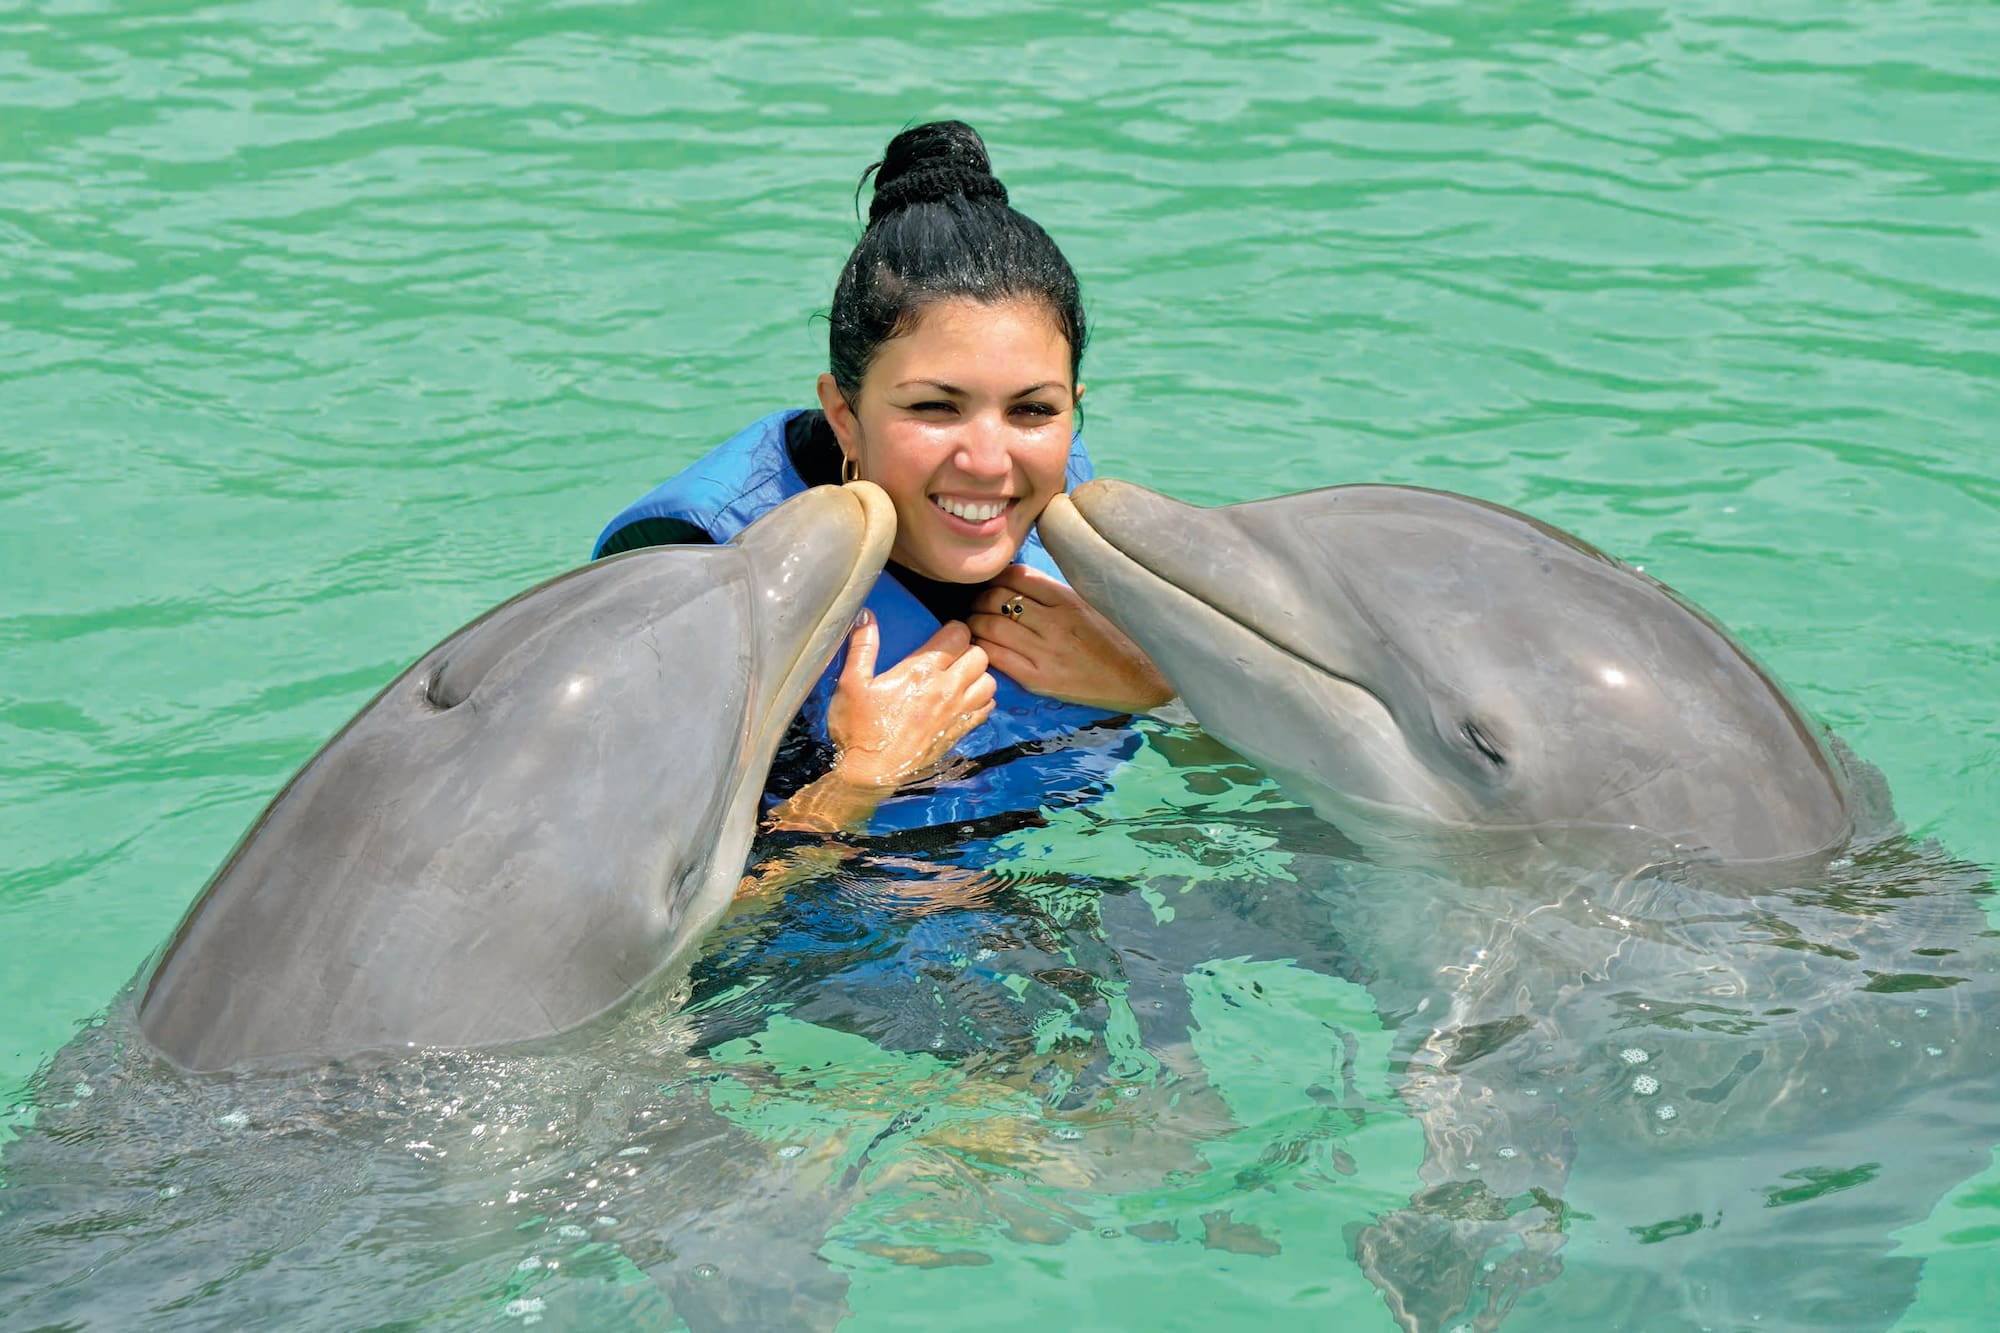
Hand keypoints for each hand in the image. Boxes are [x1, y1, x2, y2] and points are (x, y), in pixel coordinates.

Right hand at [825, 611, 997, 787]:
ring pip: (990, 682)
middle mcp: (946, 689)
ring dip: (979, 675)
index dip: (953, 630)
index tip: (942, 635)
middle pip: (981, 655)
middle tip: (952, 656)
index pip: (959, 634)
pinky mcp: (959, 732)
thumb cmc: (857, 728)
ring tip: (961, 677)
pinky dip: (981, 701)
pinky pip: (987, 709)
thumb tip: (866, 614)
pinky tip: (963, 701)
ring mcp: (956, 713)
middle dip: (969, 650)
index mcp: (922, 671)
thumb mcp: (851, 683)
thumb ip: (862, 646)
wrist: (869, 774)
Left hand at [968, 565, 1174, 714]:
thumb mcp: (1089, 603)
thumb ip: (1054, 592)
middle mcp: (1054, 623)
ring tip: (974, 624)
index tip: (991, 583)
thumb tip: (1015, 579)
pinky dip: (982, 649)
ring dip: (975, 623)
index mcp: (1068, 599)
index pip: (1017, 576)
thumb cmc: (1114, 638)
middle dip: (979, 599)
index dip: (996, 577)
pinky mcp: (1039, 679)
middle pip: (997, 599)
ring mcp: (1045, 652)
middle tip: (976, 604)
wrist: (1139, 679)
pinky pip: (997, 658)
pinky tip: (981, 648)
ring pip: (991, 627)